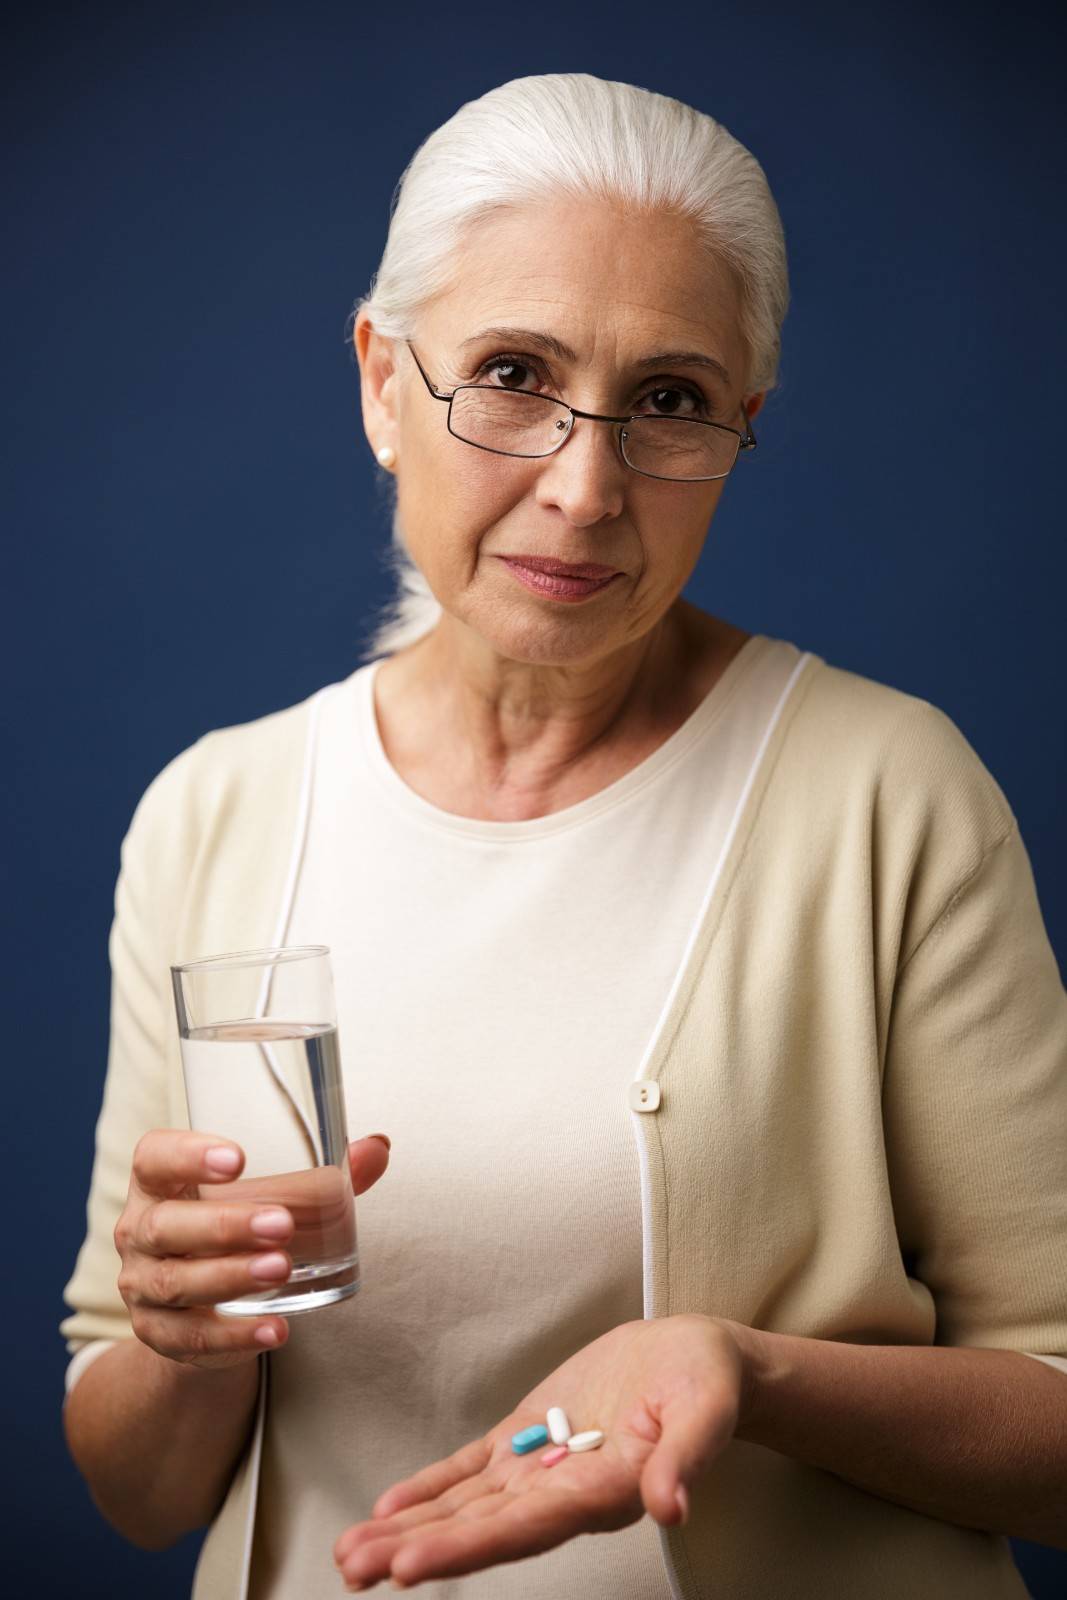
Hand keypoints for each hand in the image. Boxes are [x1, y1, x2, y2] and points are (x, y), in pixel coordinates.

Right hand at [114, 1129, 390, 1368]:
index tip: (238, 1158)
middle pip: (166, 1225)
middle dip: (226, 1225)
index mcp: (159, 1184)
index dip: (187, 1154)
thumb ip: (320, 1176)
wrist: (196, 1306)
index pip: (153, 1158)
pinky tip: (277, 1328)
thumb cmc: (234, 1228)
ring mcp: (143, 1287)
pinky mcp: (160, 1335)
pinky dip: (235, 1336)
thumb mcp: (266, 1198)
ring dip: (231, 1276)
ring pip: (177, 1282)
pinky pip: (193, 1339)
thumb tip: (377, 1148)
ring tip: (283, 1269)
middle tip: (283, 1224)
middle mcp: (139, 1232)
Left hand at [334, 1313, 748, 1591]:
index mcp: (604, 1492)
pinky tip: (389, 1507)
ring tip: (350, 1554)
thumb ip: (685, 1457)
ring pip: (465, 1505)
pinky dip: (431, 1487)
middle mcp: (562, 1492)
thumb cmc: (706, 1384)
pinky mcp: (529, 1434)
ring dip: (408, 1528)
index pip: (524, 1528)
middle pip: (480, 1527)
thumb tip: (671, 1507)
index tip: (409, 1567)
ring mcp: (540, 1466)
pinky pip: (472, 1468)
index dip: (466, 1548)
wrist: (695, 1359)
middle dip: (416, 1548)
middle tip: (353, 1566)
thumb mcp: (705, 1410)